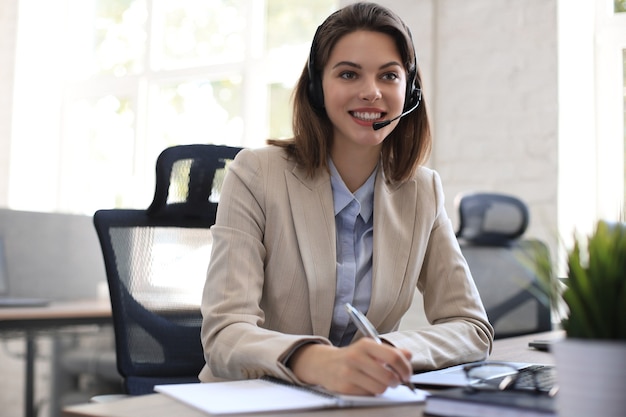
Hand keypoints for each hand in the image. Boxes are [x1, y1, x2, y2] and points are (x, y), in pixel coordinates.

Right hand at [288, 338, 412, 394]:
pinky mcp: (345, 387)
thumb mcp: (370, 349)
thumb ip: (390, 352)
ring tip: (378, 382)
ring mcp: (349, 372)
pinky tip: (365, 385)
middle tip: (395, 381)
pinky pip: (368, 394)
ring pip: (380, 388)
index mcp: (365, 344)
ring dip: (383, 388)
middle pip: (389, 376)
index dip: (405, 368)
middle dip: (396, 381)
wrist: (325, 364)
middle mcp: (356, 357)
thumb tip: (409, 354)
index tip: (407, 374)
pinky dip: (370, 392)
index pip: (393, 356)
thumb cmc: (352, 357)